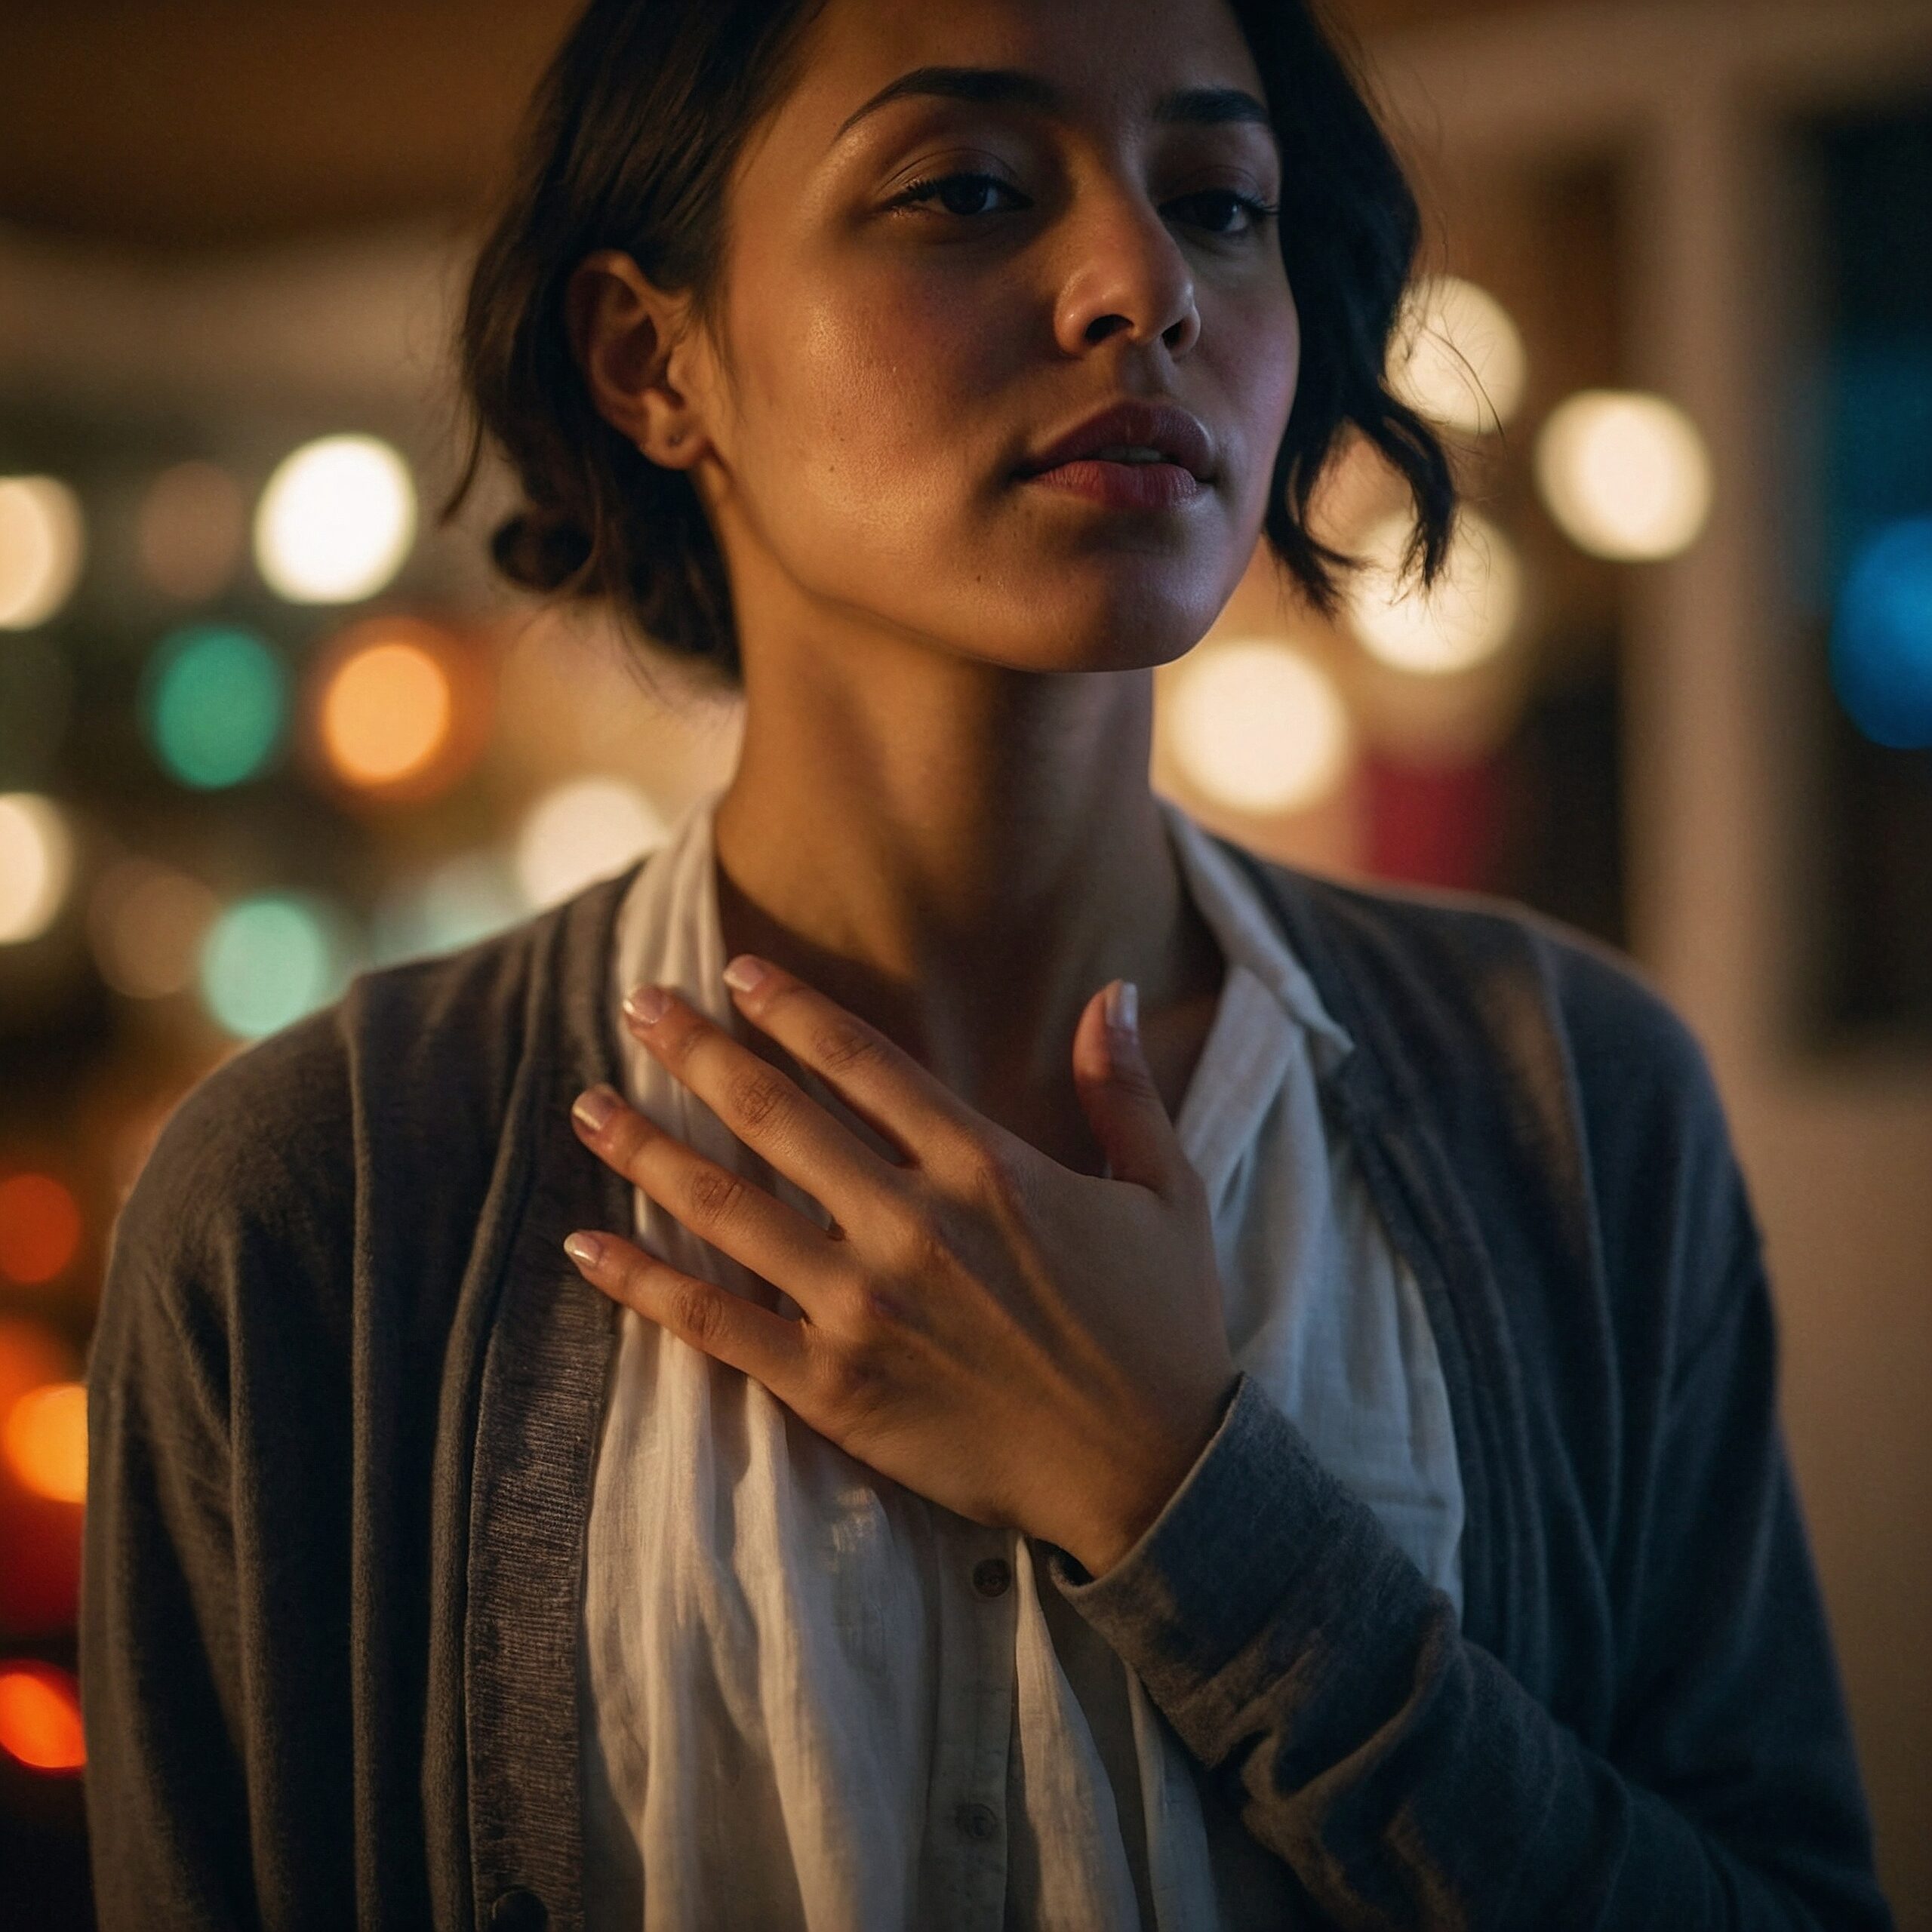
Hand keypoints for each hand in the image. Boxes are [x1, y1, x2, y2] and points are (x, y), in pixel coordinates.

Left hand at [563, 954, 1238, 1577]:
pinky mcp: (833, 1389)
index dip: (789, 1008)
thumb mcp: (1166, 1193)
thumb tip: (1112, 989)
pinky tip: (587, 1241)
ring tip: (586, 1105)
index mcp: (987, 1168)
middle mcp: (912, 1225)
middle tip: (637, 1003)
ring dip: (647, 1149)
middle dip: (695, 1050)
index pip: (861, 1061)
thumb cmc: (1163, 1328)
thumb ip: (1123, 1089)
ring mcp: (864, 1309)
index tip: (734, 971)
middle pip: (773, 1114)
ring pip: (727, 1209)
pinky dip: (643, 1283)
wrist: (1153, 1476)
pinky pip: (714, 1326)